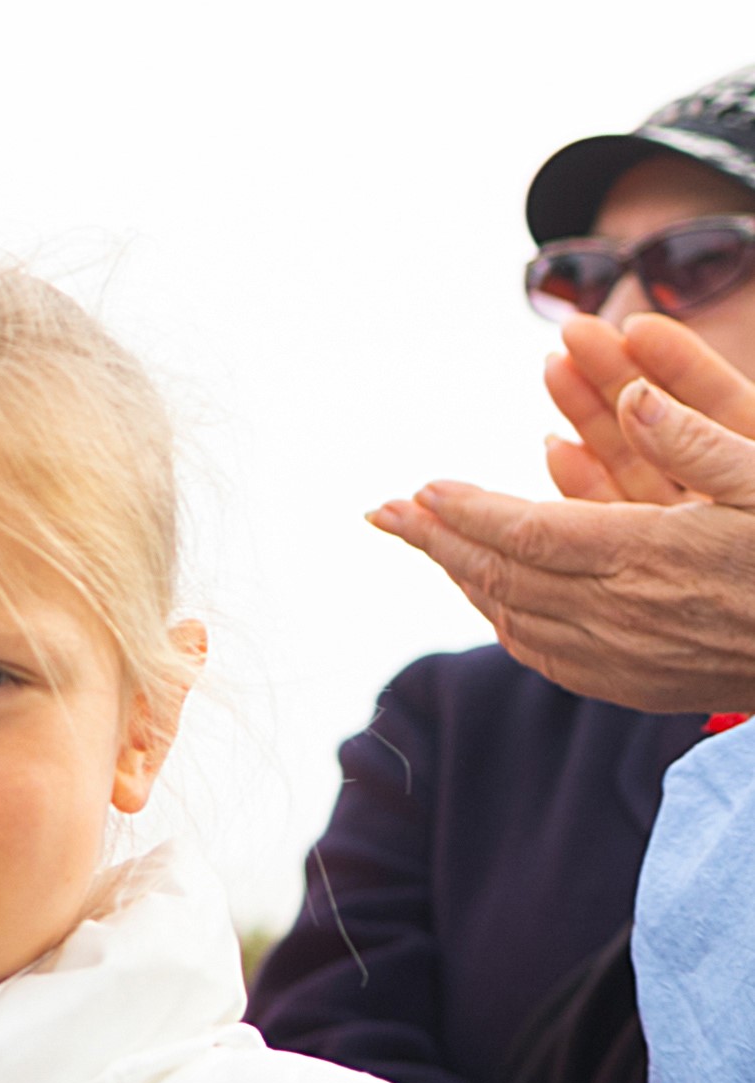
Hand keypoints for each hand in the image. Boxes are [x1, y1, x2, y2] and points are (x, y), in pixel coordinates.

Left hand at [374, 324, 754, 710]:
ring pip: (512, 618)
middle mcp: (621, 613)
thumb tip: (632, 396)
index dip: (464, 510)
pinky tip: (489, 599)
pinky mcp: (634, 686)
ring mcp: (623, 657)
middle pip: (499, 576)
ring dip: (462, 579)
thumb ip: (699, 439)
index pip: (524, 531)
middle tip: (383, 513)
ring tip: (426, 545)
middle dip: (436, 541)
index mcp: (648, 556)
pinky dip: (503, 620)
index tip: (417, 489)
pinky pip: (543, 654)